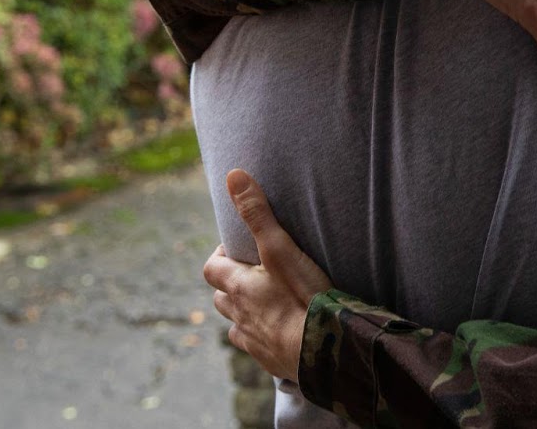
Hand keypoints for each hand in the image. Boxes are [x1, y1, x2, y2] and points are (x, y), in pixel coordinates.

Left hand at [203, 170, 332, 381]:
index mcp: (238, 288)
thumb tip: (233, 176)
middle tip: (254, 271)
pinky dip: (261, 336)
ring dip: (244, 311)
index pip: (212, 269)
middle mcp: (239, 315)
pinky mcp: (271, 360)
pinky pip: (256, 347)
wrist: (325, 350)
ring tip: (265, 301)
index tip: (238, 247)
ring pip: (236, 324)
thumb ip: (258, 214)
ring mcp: (254, 341)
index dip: (220, 256)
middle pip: (221, 297)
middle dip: (231, 283)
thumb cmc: (303, 297)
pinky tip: (278, 331)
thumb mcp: (281, 248)